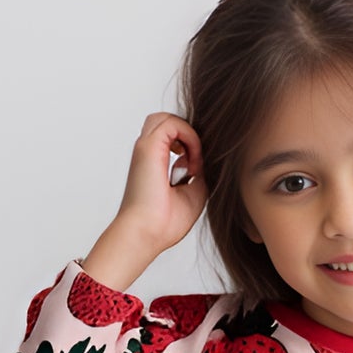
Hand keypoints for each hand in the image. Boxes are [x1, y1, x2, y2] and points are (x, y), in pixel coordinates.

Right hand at [83, 113, 209, 288]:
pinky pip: (173, 123)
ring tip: (193, 160)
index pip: (172, 138)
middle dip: (186, 136)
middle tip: (194, 163)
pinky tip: (193, 161)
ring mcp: (146, 147)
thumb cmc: (165, 223)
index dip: (190, 146)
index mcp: (154, 163)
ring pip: (166, 118)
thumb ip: (199, 173)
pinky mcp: (148, 147)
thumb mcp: (193, 194)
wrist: (148, 234)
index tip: (197, 171)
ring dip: (187, 134)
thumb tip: (206, 161)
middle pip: (167, 123)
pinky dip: (189, 137)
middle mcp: (148, 153)